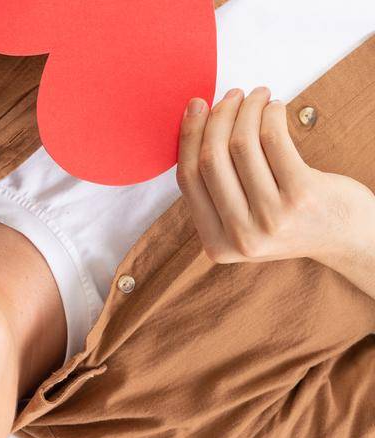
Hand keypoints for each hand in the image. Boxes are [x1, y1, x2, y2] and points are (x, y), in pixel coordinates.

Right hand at [177, 86, 374, 269]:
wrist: (345, 235)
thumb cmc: (294, 220)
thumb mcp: (244, 224)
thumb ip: (218, 195)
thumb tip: (198, 133)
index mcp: (217, 244)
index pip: (188, 181)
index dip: (188, 137)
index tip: (195, 108)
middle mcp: (240, 235)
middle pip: (212, 160)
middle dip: (218, 118)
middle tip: (230, 97)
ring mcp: (271, 217)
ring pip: (242, 146)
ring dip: (247, 110)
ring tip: (257, 97)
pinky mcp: (302, 195)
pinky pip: (274, 141)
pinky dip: (271, 115)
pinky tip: (276, 109)